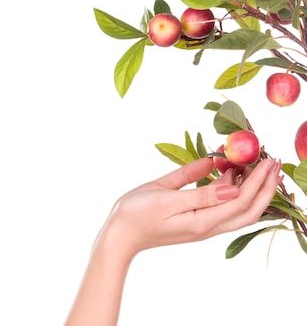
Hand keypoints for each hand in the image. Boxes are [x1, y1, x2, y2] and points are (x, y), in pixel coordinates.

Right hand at [102, 157, 281, 256]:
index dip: (259, 180)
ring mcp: (203, 226)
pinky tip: (231, 173)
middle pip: (250, 210)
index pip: (242, 201)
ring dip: (253, 188)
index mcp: (202, 221)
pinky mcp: (196, 221)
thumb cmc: (136, 213)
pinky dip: (234, 190)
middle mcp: (208, 227)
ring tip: (258, 164)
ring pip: (240, 209)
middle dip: (266, 186)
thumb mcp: (165, 197)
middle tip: (275, 161)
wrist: (119, 235)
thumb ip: (199, 192)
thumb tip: (231, 184)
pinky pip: (225, 206)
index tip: (269, 158)